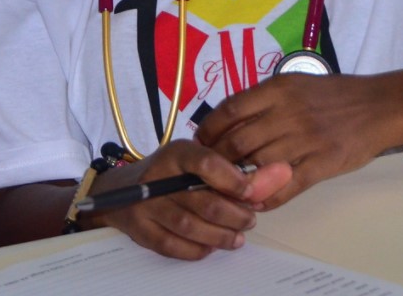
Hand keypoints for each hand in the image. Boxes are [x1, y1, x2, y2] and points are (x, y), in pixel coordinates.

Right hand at [87, 139, 290, 259]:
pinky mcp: (140, 229)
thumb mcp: (197, 159)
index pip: (207, 163)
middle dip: (234, 215)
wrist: (123, 189)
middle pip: (203, 202)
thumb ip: (233, 169)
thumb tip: (279, 175)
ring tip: (237, 237)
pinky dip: (196, 249)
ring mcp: (145, 204)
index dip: (234, 180)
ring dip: (220, 235)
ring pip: (190, 226)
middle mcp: (158, 176)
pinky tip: (210, 246)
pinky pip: (173, 246)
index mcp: (177, 153)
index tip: (251, 193)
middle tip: (250, 220)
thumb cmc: (172, 172)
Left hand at [195, 72, 402, 208]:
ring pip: (257, 166)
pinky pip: (286, 186)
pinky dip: (267, 198)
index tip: (201, 142)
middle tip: (208, 171)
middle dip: (217, 159)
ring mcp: (305, 141)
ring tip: (228, 189)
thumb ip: (266, 101)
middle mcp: (288, 114)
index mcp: (279, 90)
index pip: (230, 110)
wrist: (381, 106)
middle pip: (237, 142)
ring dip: (238, 181)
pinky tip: (256, 202)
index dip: (209, 130)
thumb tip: (232, 120)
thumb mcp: (297, 84)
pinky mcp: (321, 165)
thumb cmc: (337, 94)